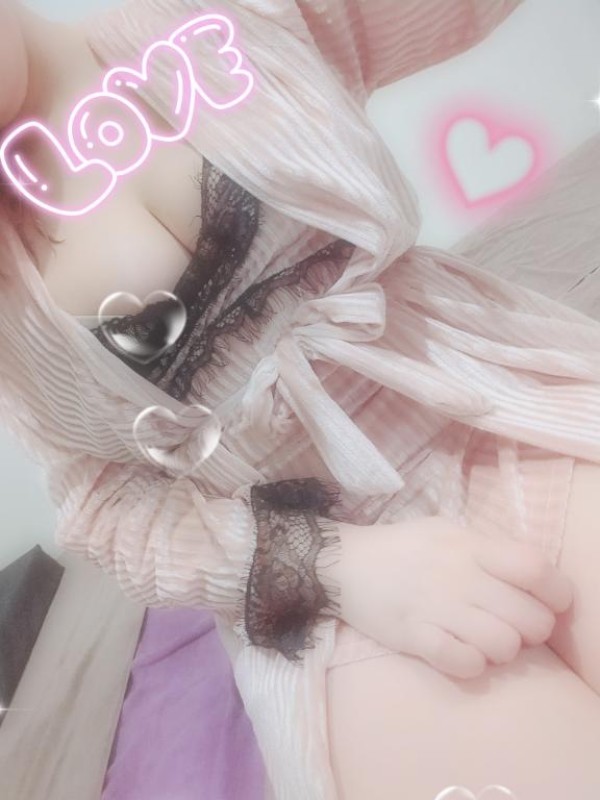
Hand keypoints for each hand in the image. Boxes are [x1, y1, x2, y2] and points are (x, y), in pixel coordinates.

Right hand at [318, 515, 573, 678]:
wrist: (343, 564)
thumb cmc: (401, 548)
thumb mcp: (446, 531)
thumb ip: (486, 548)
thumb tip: (531, 572)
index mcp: (470, 546)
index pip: (535, 568)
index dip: (557, 591)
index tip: (553, 602)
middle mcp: (459, 575)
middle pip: (529, 617)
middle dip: (532, 630)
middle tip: (516, 628)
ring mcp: (436, 607)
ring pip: (502, 646)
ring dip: (502, 651)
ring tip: (486, 643)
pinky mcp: (413, 636)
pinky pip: (463, 663)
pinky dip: (471, 665)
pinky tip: (462, 654)